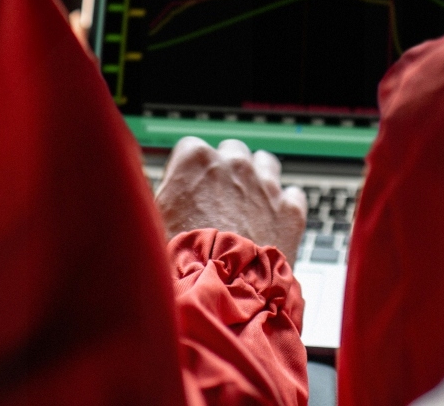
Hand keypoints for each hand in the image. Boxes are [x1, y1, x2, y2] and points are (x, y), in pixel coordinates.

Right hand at [155, 136, 306, 261]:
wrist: (220, 295)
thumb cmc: (180, 263)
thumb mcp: (151, 221)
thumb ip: (159, 195)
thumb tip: (153, 189)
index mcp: (195, 160)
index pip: (190, 148)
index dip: (188, 172)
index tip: (187, 189)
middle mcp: (233, 164)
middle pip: (230, 150)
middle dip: (225, 171)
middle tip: (216, 201)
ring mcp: (266, 185)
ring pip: (265, 162)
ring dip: (256, 179)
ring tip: (247, 206)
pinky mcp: (290, 210)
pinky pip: (293, 193)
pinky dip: (283, 205)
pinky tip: (271, 222)